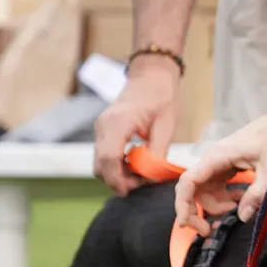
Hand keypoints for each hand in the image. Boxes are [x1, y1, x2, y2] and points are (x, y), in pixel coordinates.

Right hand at [93, 59, 180, 195]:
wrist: (152, 74)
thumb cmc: (162, 95)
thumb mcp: (166, 125)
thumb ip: (157, 153)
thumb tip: (151, 176)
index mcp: (118, 123)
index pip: (108, 159)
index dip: (116, 180)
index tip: (128, 192)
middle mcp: (103, 126)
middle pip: (100, 164)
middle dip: (118, 180)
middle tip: (142, 183)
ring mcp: (101, 127)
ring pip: (100, 161)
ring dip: (118, 173)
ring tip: (143, 173)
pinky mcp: (104, 129)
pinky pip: (105, 153)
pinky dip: (117, 163)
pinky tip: (137, 163)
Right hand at [173, 104, 266, 235]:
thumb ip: (256, 195)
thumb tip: (242, 217)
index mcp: (219, 156)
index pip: (189, 182)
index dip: (182, 204)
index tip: (185, 224)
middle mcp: (214, 158)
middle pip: (194, 188)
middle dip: (197, 210)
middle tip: (209, 230)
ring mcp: (221, 160)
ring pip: (205, 189)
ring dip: (214, 204)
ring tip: (235, 208)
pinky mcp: (230, 164)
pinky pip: (217, 184)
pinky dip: (223, 197)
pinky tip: (238, 199)